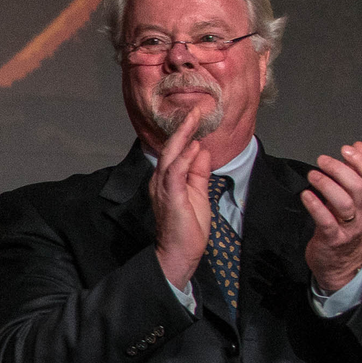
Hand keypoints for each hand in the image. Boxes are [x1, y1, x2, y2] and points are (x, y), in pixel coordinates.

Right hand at [151, 104, 213, 288]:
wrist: (179, 253)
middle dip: (183, 127)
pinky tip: (193, 147)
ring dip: (183, 137)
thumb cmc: (188, 227)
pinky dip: (184, 159)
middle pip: (171, 149)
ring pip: (170, 157)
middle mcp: (160, 180)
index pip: (176, 151)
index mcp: (167, 179)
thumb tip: (201, 149)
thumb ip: (198, 172)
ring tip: (194, 119)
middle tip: (196, 109)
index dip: (186, 133)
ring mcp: (163, 189)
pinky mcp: (170, 198)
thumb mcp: (198, 193)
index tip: (198, 115)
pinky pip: (175, 174)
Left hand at [301, 141, 361, 294]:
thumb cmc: (344, 226)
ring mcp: (349, 227)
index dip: (361, 162)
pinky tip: (306, 195)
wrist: (340, 263)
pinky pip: (326, 221)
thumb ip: (355, 171)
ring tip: (312, 175)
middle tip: (322, 160)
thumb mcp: (353, 198)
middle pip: (358, 187)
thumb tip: (358, 146)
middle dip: (340, 170)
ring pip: (344, 203)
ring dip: (327, 186)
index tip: (345, 150)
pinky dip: (315, 206)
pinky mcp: (332, 239)